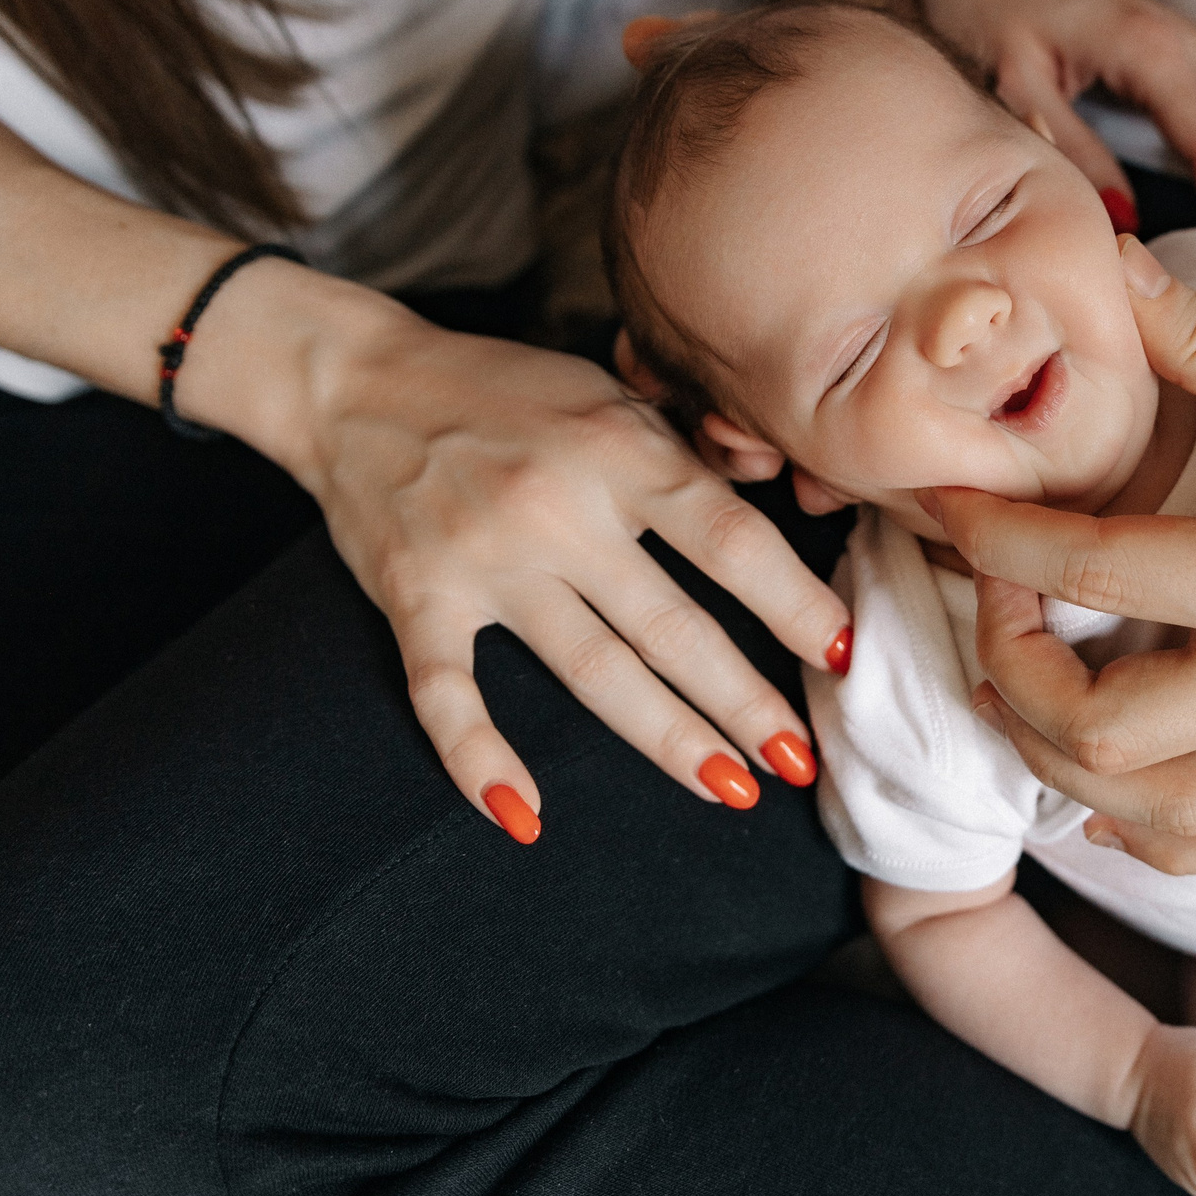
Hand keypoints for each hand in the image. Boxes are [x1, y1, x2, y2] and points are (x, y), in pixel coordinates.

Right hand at [259, 295, 849, 839]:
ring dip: (666, 737)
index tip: (841, 655)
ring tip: (730, 787)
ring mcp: (484, 560)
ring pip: (592, 670)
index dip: (792, 602)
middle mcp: (557, 509)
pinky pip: (448, 695)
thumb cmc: (501, 387)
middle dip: (744, 700)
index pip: (728, 540)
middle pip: (671, 625)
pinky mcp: (417, 599)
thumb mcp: (607, 395)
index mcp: (618, 450)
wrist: (353, 379)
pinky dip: (480, 760)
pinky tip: (524, 816)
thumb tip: (769, 520)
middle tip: (801, 759)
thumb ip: (677, 459)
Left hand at [932, 237, 1195, 875]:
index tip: (940, 499)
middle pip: (1103, 734)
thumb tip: (1102, 275)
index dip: (994, 535)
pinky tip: (1111, 782)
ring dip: (1061, 758)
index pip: (1100, 572)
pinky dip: (1159, 831)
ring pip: (1160, 816)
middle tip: (984, 594)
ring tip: (1020, 679)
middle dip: (1006, 667)